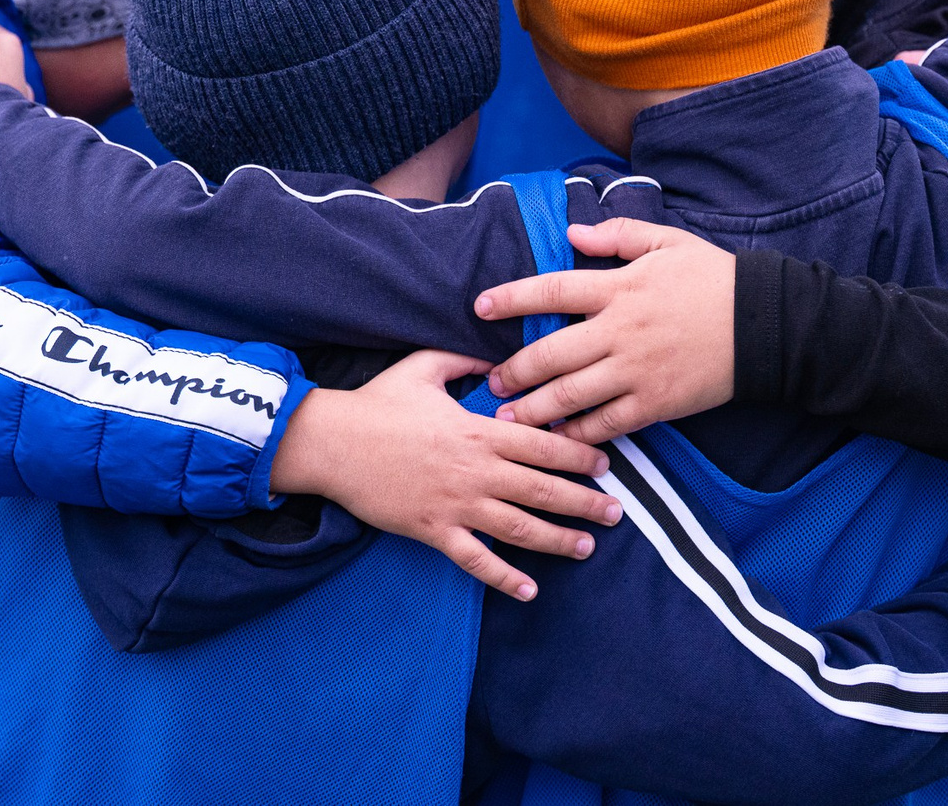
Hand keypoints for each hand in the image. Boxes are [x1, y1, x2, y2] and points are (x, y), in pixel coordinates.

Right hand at [270, 350, 623, 601]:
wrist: (331, 443)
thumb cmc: (376, 403)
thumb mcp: (422, 366)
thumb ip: (461, 359)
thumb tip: (492, 358)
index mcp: (477, 430)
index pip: (542, 445)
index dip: (579, 455)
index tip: (606, 464)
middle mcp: (474, 470)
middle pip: (542, 490)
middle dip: (584, 502)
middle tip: (617, 511)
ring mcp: (455, 504)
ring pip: (518, 528)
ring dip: (558, 540)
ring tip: (587, 547)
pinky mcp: (432, 530)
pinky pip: (475, 559)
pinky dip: (504, 577)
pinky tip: (529, 590)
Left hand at [476, 219, 736, 443]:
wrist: (764, 324)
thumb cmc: (714, 278)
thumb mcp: (667, 242)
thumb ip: (617, 236)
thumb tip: (572, 234)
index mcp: (619, 288)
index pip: (552, 290)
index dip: (511, 298)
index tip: (480, 307)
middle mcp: (620, 331)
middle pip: (551, 353)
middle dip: (514, 370)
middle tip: (491, 382)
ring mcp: (636, 371)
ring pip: (571, 395)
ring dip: (534, 408)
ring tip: (510, 416)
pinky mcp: (656, 403)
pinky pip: (607, 422)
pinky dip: (579, 432)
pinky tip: (560, 436)